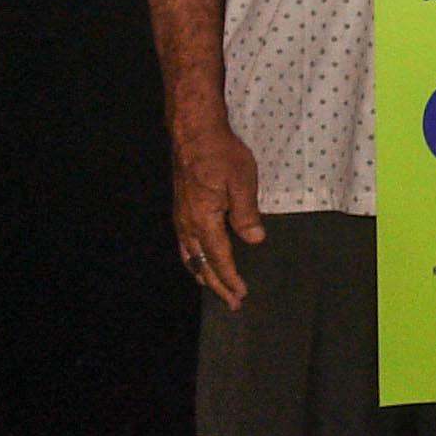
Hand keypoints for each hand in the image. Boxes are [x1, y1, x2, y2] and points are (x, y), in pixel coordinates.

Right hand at [171, 125, 264, 309]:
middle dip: (217, 284)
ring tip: (215, 287)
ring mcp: (181, 216)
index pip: (219, 258)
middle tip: (232, 302)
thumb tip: (254, 240)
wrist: (194, 132)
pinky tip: (198, 259)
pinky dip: (192, 258)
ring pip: (189, 255)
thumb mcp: (242, 183)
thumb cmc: (220, 154)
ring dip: (203, 274)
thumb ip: (246, 214)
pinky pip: (184, 243)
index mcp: (203, 220)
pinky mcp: (181, 208)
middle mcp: (187, 223)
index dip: (230, 278)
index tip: (240, 295)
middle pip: (201, 263)